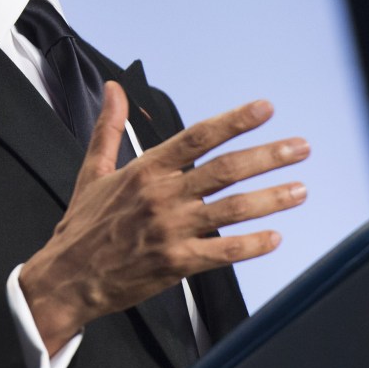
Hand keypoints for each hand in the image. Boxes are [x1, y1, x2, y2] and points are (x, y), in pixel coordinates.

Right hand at [19, 82, 308, 354]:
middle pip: (224, 170)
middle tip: (301, 148)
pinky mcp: (176, 263)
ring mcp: (171, 230)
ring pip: (232, 210)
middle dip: (268, 156)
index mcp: (144, 170)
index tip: (265, 109)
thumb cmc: (82, 225)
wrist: (68, 278)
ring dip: (271, 199)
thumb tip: (113, 88)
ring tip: (301, 189)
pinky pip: (223, 252)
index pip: (197, 137)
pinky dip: (251, 245)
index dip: (234, 121)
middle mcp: (161, 196)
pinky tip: (275, 238)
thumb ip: (109, 128)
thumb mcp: (93, 171)